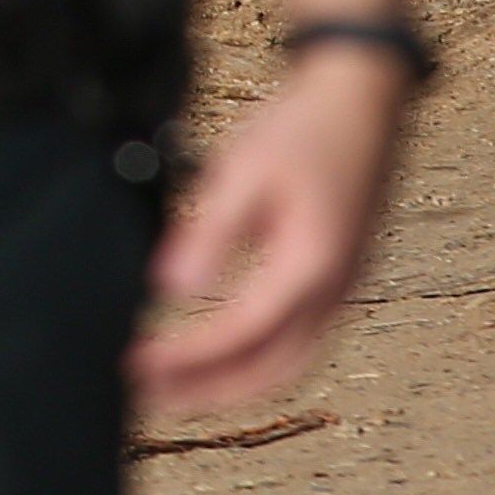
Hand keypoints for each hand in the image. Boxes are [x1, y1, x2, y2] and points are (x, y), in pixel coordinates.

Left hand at [131, 40, 410, 411]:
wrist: (361, 97)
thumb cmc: (301, 128)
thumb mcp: (244, 171)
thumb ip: (209, 232)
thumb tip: (170, 289)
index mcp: (310, 267)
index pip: (240, 335)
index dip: (186, 358)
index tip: (133, 366)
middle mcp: (334, 290)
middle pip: (271, 370)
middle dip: (209, 391)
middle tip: (147, 396)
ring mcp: (342, 287)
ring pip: (290, 363)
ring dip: (233, 382)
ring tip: (175, 387)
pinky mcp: (337, 277)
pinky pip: (300, 340)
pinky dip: (257, 360)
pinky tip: (219, 353)